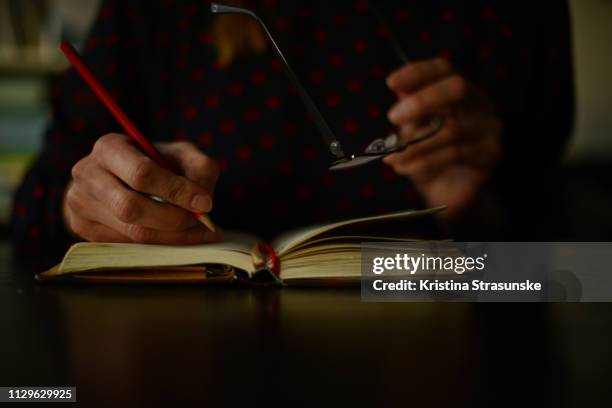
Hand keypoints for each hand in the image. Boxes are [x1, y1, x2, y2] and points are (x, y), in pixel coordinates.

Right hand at [63, 134, 220, 243]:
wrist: (121, 176)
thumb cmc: (156, 163)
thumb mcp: (181, 154)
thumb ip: (199, 168)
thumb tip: (202, 201)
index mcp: (110, 148)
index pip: (141, 174)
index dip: (176, 191)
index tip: (205, 203)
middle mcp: (87, 175)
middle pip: (131, 208)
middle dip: (173, 219)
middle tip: (203, 222)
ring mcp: (80, 204)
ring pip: (131, 233)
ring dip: (172, 237)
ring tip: (200, 232)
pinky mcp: (84, 229)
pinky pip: (128, 247)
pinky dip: (161, 246)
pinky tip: (180, 238)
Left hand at [384, 58, 501, 219]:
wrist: (448, 191)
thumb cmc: (429, 153)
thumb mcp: (413, 128)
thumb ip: (409, 108)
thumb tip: (398, 86)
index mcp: (460, 90)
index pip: (442, 69)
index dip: (417, 73)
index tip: (391, 83)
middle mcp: (480, 102)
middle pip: (457, 87)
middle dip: (422, 101)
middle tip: (392, 118)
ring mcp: (489, 127)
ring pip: (451, 128)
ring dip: (414, 144)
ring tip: (391, 157)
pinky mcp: (490, 154)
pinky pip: (454, 155)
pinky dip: (424, 162)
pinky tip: (405, 168)